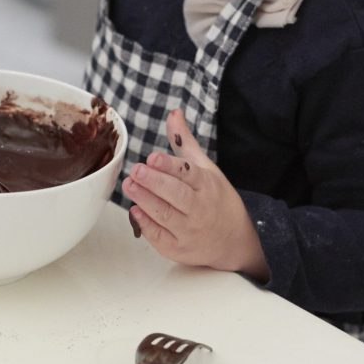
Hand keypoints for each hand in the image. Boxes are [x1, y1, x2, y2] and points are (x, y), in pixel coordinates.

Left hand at [122, 108, 268, 280]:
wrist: (235, 242)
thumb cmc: (216, 199)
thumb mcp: (206, 168)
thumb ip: (184, 142)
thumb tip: (173, 113)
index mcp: (206, 185)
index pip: (187, 174)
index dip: (169, 166)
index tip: (153, 157)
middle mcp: (199, 208)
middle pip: (175, 195)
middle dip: (154, 183)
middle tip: (135, 170)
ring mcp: (189, 231)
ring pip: (165, 215)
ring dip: (145, 200)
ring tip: (129, 185)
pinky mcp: (178, 249)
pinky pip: (160, 237)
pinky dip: (146, 224)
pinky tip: (135, 210)